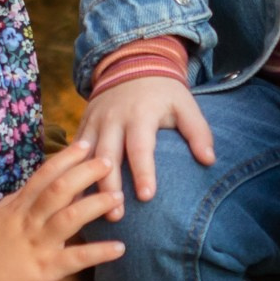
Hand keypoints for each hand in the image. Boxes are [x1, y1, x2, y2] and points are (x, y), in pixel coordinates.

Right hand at [0, 144, 122, 280]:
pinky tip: (120, 248)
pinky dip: (99, 253)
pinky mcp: (44, 271)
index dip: (66, 158)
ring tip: (118, 197)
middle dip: (86, 173)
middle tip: (110, 162)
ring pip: (70, 218)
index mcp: (17, 208)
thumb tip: (31, 188)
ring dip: (96, 205)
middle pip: (60, 189)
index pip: (43, 175)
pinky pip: (75, 259)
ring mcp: (37, 244)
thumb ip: (15, 203)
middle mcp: (29, 221)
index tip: (85, 145)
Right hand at [76, 74, 215, 201]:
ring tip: (88, 211)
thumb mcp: (185, 104)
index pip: (140, 147)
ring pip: (85, 157)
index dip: (143, 172)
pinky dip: (70, 173)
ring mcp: (95, 122)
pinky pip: (73, 152)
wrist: (131, 65)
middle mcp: (113, 119)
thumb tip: (209, 160)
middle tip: (115, 215)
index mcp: (140, 114)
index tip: (148, 197)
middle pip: (107, 157)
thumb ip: (198, 132)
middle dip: (109, 186)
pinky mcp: (83, 126)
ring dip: (86, 185)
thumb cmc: (163, 92)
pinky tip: (71, 196)